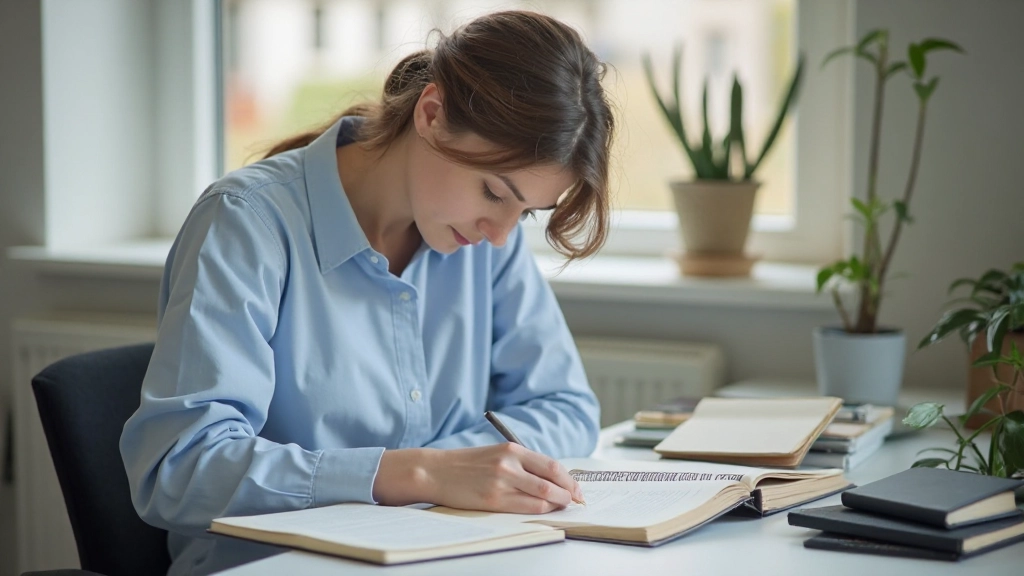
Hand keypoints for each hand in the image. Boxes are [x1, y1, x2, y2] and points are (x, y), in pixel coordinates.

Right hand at [372, 444, 582, 513]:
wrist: (436, 471)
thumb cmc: (467, 464)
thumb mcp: (496, 454)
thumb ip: (522, 463)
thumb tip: (551, 479)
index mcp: (512, 449)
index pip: (551, 465)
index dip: (569, 479)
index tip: (576, 488)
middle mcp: (509, 464)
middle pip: (552, 481)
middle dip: (569, 493)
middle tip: (575, 500)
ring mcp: (501, 482)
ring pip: (543, 496)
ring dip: (557, 503)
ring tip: (561, 506)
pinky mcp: (493, 500)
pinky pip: (526, 507)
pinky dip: (541, 510)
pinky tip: (543, 510)